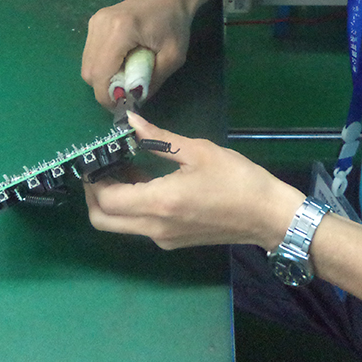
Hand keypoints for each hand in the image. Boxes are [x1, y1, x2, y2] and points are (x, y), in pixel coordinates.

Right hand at [81, 0, 194, 107]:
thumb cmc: (175, 25)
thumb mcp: (172, 58)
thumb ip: (151, 81)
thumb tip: (133, 102)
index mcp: (121, 30)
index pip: (101, 74)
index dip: (108, 97)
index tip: (124, 105)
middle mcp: (101, 24)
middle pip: (89, 72)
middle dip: (105, 90)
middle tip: (127, 92)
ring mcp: (95, 22)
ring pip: (87, 65)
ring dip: (103, 79)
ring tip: (126, 76)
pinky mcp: (94, 23)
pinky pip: (90, 55)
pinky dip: (103, 66)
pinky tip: (121, 63)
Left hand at [83, 112, 304, 249]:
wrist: (268, 215)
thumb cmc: (236, 179)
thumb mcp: (199, 151)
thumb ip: (159, 137)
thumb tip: (132, 121)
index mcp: (160, 202)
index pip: (107, 199)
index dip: (93, 180)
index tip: (94, 158)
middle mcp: (155, 227)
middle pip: (103, 221)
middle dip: (93, 195)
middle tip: (100, 168)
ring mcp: (163, 238)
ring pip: (120, 225)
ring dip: (113, 200)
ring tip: (125, 166)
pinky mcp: (173, 241)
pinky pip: (139, 226)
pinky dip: (132, 206)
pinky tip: (146, 180)